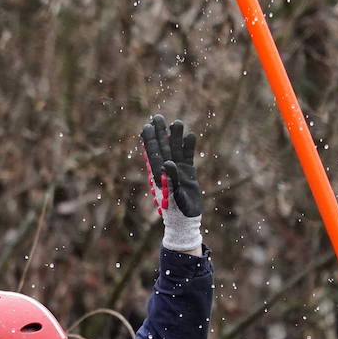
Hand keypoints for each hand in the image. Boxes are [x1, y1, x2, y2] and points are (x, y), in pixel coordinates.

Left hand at [140, 114, 201, 251]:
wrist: (184, 221)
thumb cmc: (175, 211)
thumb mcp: (172, 196)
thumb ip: (170, 179)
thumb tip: (166, 163)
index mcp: (159, 174)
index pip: (153, 153)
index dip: (150, 139)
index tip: (147, 126)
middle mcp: (167, 170)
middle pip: (163, 147)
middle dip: (160, 133)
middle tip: (157, 117)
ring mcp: (178, 171)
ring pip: (176, 150)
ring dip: (175, 137)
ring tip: (177, 123)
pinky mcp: (188, 174)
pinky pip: (188, 157)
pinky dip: (188, 147)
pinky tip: (190, 136)